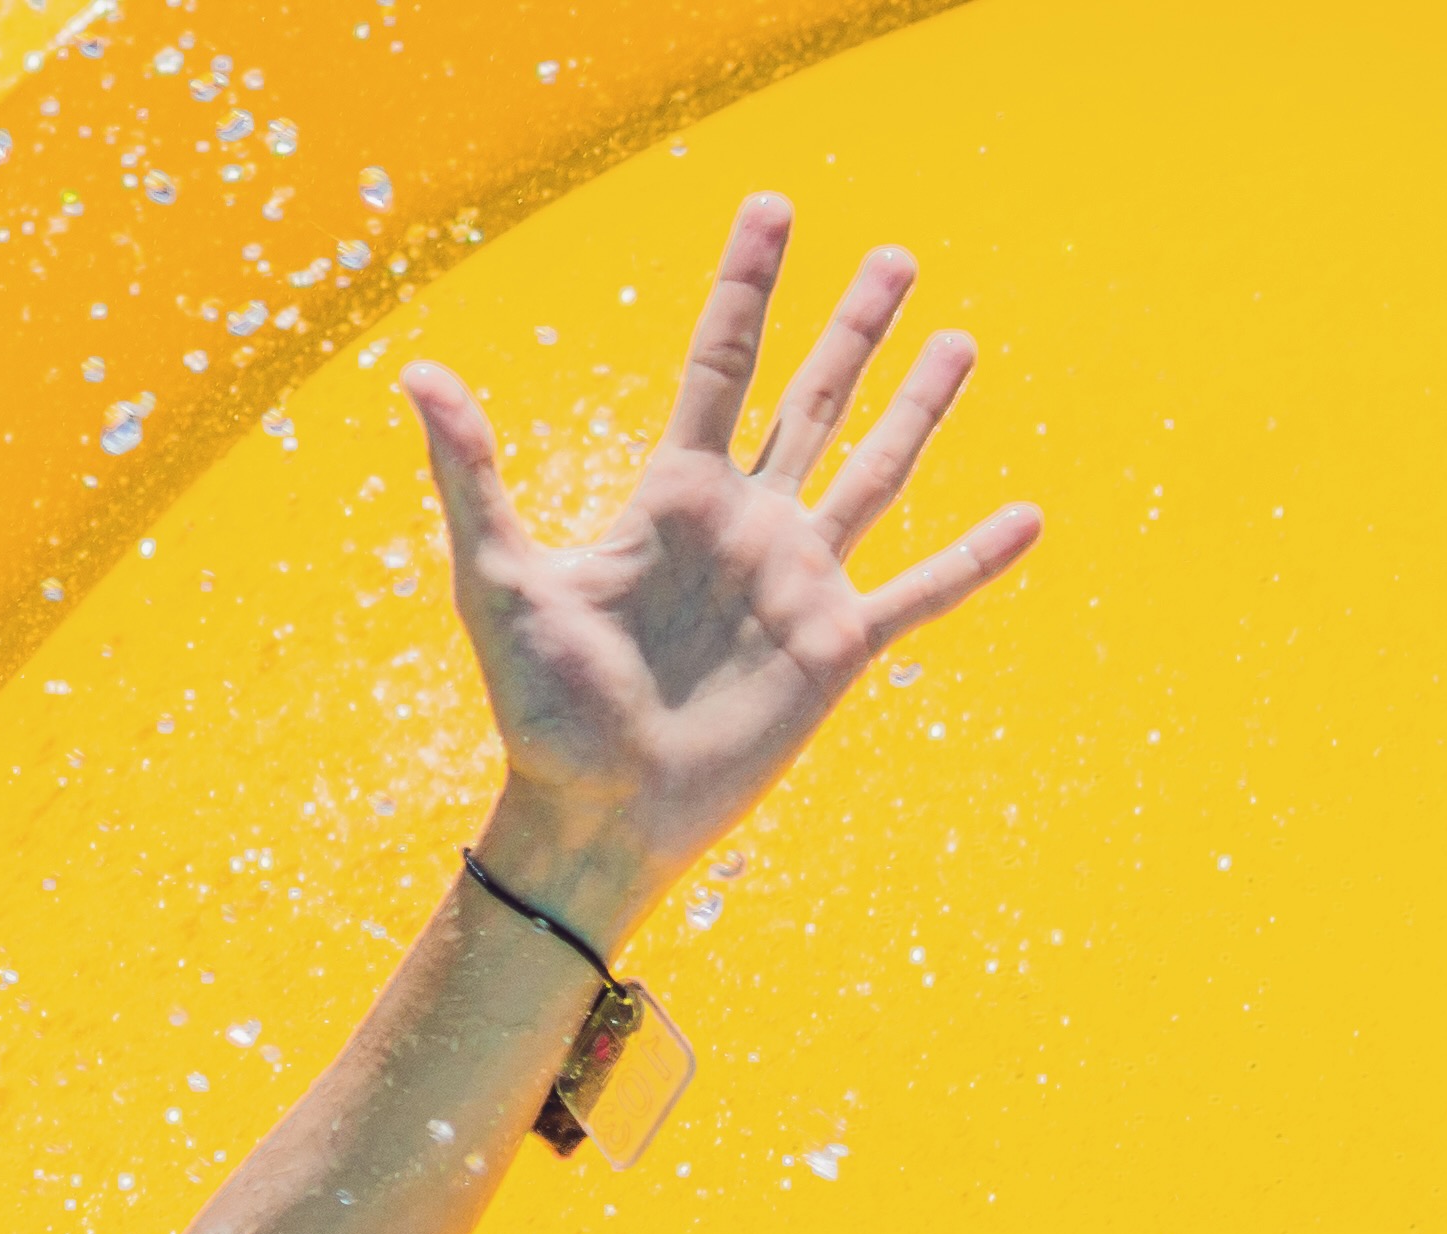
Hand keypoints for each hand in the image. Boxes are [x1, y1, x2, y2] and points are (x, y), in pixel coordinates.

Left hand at [402, 197, 1042, 947]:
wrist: (593, 812)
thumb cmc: (540, 706)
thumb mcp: (499, 577)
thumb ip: (472, 473)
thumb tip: (417, 373)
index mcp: (673, 498)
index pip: (720, 364)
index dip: (748, 286)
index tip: (774, 208)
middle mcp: (746, 526)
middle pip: (812, 400)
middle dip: (853, 329)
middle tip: (897, 258)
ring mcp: (797, 584)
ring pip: (875, 472)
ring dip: (919, 409)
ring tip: (959, 342)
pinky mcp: (835, 649)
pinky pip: (921, 593)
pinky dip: (974, 559)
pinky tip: (1029, 517)